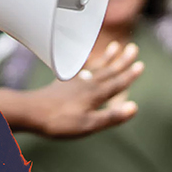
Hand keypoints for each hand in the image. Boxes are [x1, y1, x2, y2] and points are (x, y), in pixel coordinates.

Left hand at [18, 42, 142, 137]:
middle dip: (121, 60)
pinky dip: (87, 63)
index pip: (117, 83)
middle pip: (108, 71)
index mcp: (95, 94)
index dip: (129, 75)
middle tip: (133, 48)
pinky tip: (87, 61)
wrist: (31, 112)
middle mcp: (87, 85)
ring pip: (96, 68)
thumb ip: (111, 116)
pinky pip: (80, 69)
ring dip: (107, 58)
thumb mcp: (88, 124)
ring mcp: (75, 82)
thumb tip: (134, 107)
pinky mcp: (63, 84)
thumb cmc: (59, 122)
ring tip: (114, 47)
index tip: (140, 64)